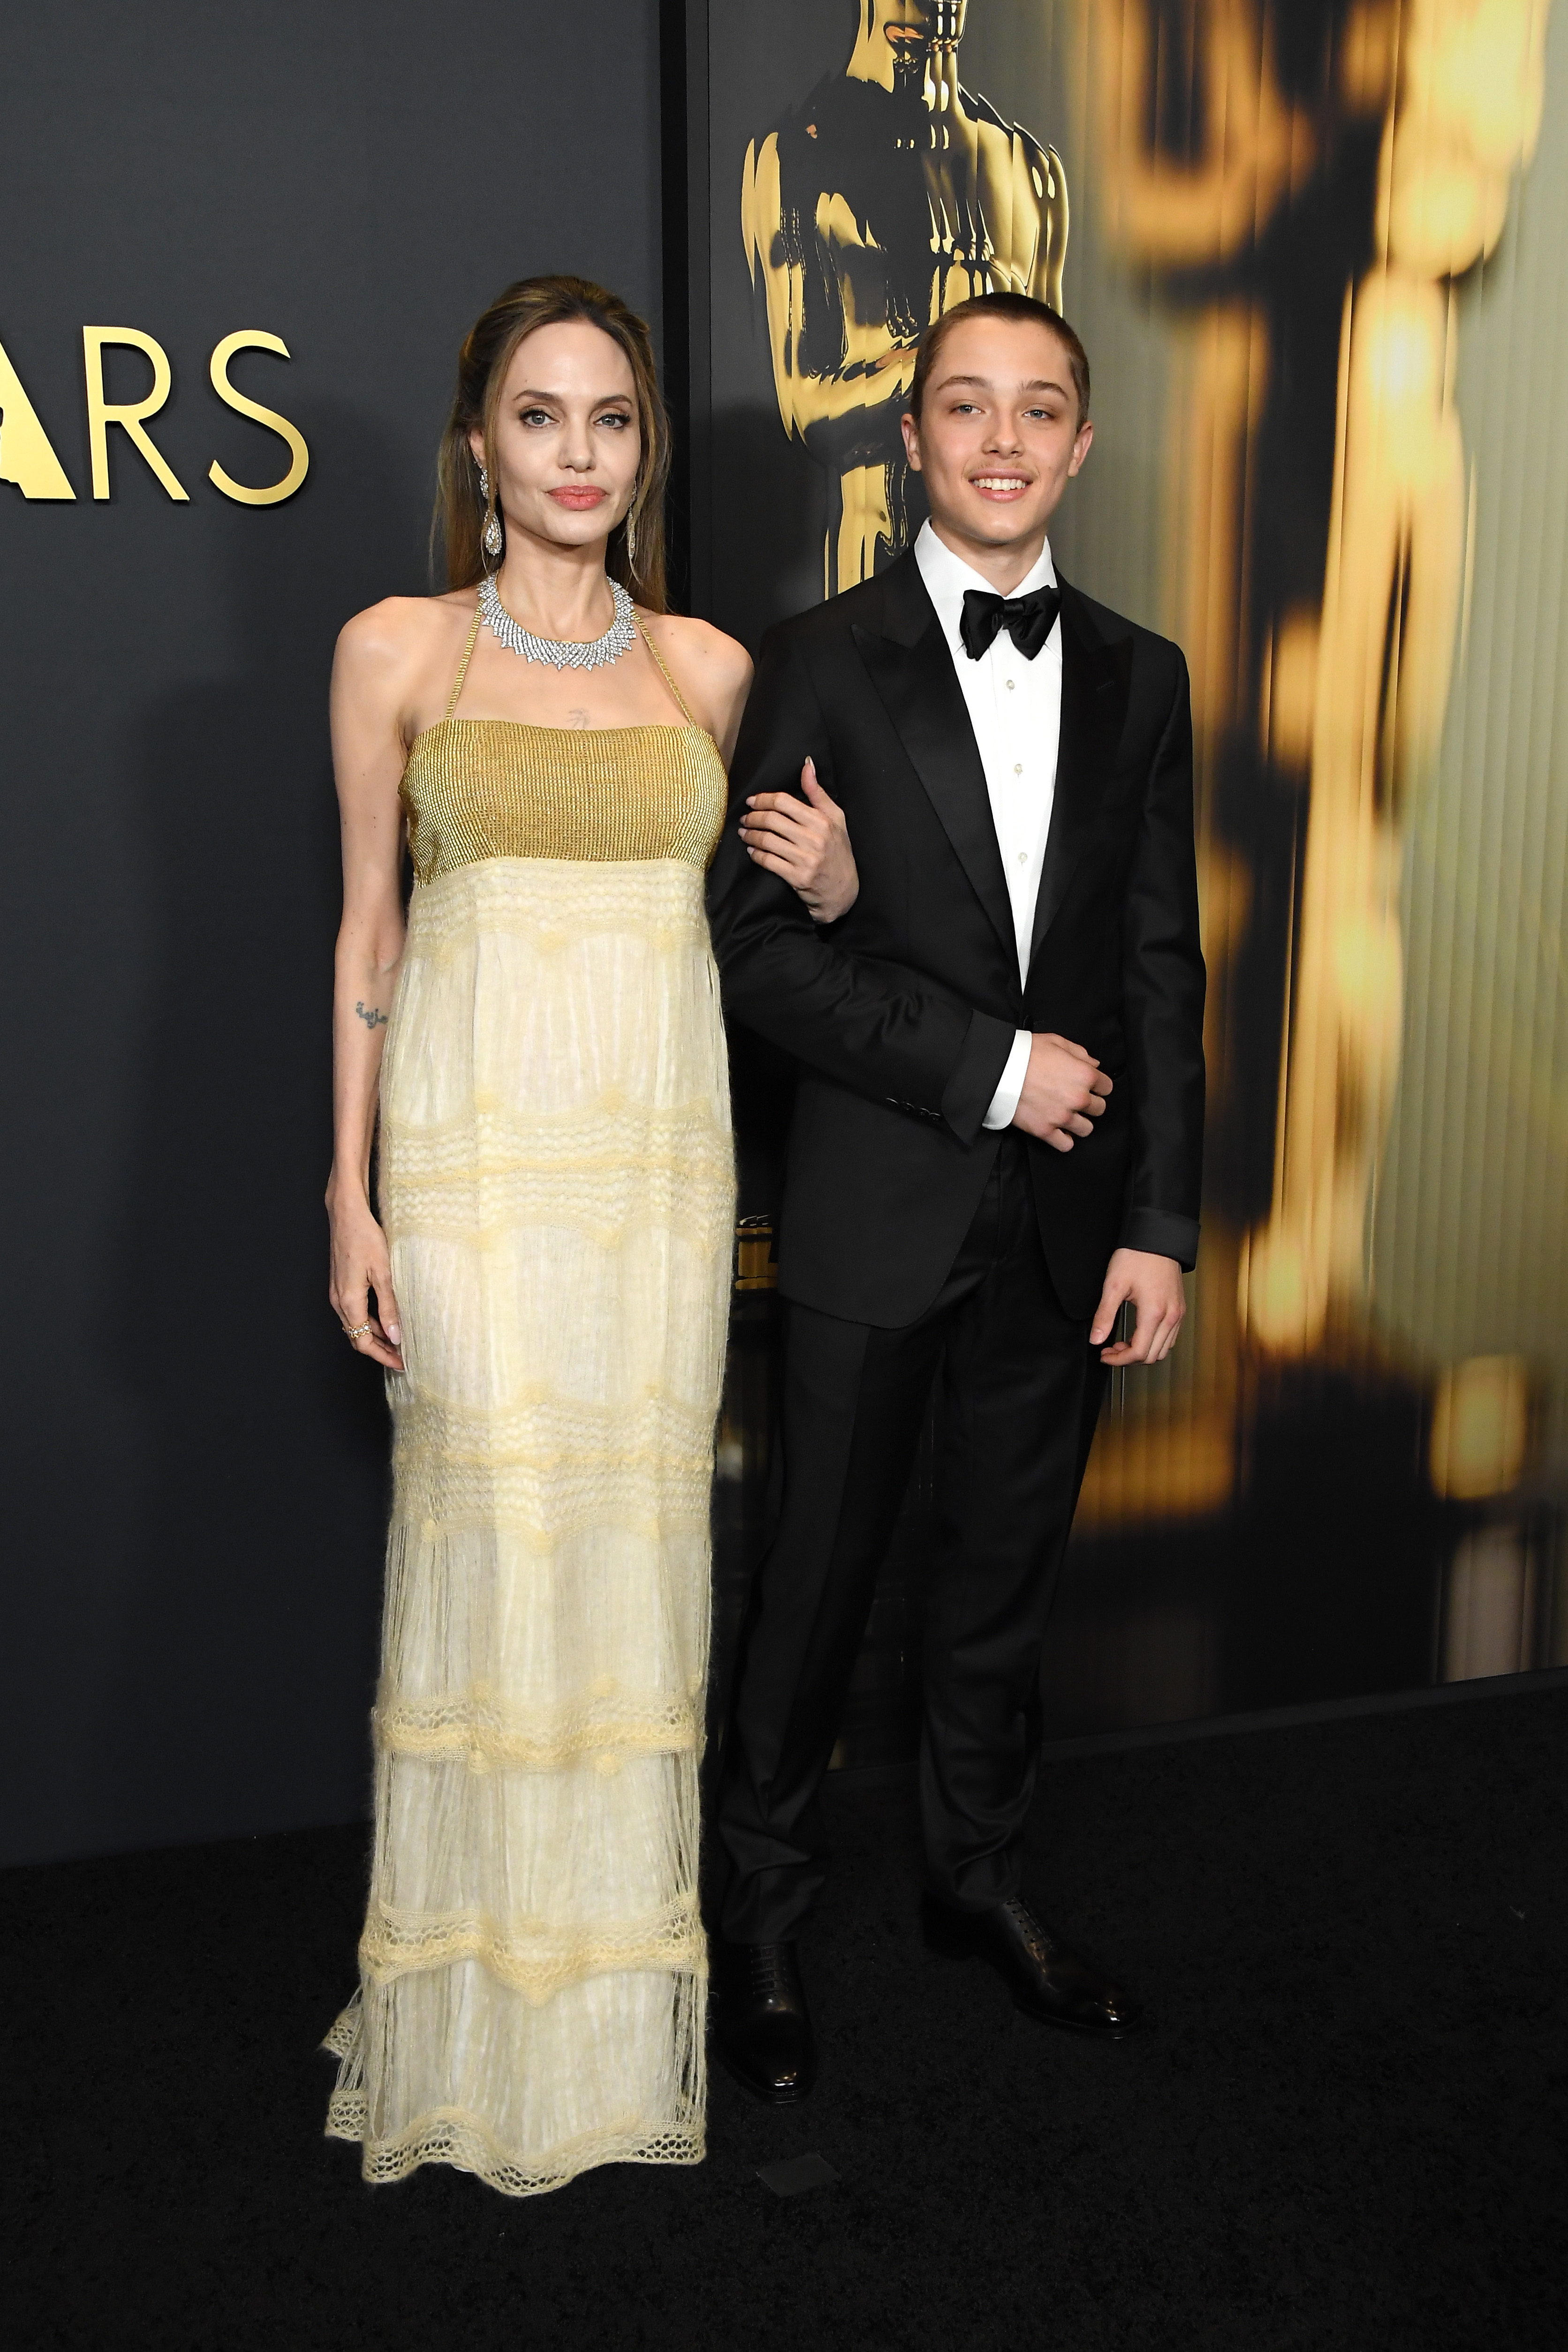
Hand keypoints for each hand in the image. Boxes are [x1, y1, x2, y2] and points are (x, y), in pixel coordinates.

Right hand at [327, 1185, 404, 1370]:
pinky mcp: (341, 1284)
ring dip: (376, 1334)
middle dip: (380, 1349)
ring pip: (356, 1324)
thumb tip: (396, 1335)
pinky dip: (370, 1320)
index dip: (382, 1355)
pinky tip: (387, 1317)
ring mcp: (338, 1292)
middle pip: (358, 1336)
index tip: (401, 1363)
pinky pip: (355, 1311)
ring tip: (399, 1339)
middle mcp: (339, 1300)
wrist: (346, 1214)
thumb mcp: (383, 1273)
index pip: (363, 1341)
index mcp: (348, 1301)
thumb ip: (389, 1306)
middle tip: (403, 1356)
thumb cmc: (364, 1238)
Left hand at [739, 757, 858, 922]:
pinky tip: (751, 849)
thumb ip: (817, 793)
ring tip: (744, 832)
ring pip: (767, 840)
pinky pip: (768, 861)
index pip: (784, 802)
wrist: (843, 891)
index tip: (752, 801)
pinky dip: (755, 854)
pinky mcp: (797, 877)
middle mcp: (815, 839)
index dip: (763, 799)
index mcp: (822, 821)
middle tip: (745, 817)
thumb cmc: (838, 851)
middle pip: (772, 819)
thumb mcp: (836, 819)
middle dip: (753, 817)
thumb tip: (807, 765)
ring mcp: (806, 859)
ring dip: (750, 834)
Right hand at [1011, 1032, 1112, 1151]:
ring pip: (1086, 1129)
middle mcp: (1078, 1098)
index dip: (1099, 1085)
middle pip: (1099, 1109)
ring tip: (1068, 1115)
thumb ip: (1080, 1053)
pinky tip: (1059, 1131)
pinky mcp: (1045, 1130)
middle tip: (1076, 1099)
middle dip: (1090, 1103)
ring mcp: (1062, 1117)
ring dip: (1079, 1122)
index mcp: (1085, 1075)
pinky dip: (1064, 1139)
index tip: (1090, 1086)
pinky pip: (1066, 1144)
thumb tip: (1094, 1063)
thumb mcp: (1056, 1041)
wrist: (999, 1069)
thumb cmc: (1026, 1053)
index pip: (1107, 1087)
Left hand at [1091, 1249, 1184, 1364]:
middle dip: (1129, 1358)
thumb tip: (1096, 1339)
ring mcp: (1178, 1314)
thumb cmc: (1137, 1256)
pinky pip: (1170, 1337)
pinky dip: (1153, 1342)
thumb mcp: (1114, 1284)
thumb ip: (1104, 1315)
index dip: (1119, 1360)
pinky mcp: (1179, 1309)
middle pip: (1152, 1356)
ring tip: (1122, 1342)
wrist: (1157, 1238)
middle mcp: (1171, 1317)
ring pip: (1163, 1350)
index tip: (1104, 1355)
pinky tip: (1138, 1333)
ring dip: (1142, 1352)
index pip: (1139, 1352)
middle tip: (1110, 1349)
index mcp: (1154, 1313)